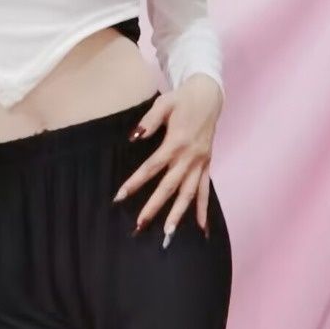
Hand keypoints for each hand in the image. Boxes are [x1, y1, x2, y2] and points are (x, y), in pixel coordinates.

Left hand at [113, 74, 223, 245]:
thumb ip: (148, 121)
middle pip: (169, 186)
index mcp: (177, 142)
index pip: (152, 167)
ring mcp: (200, 163)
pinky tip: (201, 229)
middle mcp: (190, 157)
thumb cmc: (182, 99)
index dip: (135, 182)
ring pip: (189, 194)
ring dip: (178, 214)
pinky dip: (203, 209)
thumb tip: (134, 137)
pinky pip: (205, 190)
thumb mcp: (164, 103)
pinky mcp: (206, 165)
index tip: (120, 196)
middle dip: (155, 207)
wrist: (209, 95)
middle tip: (140, 224)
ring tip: (168, 233)